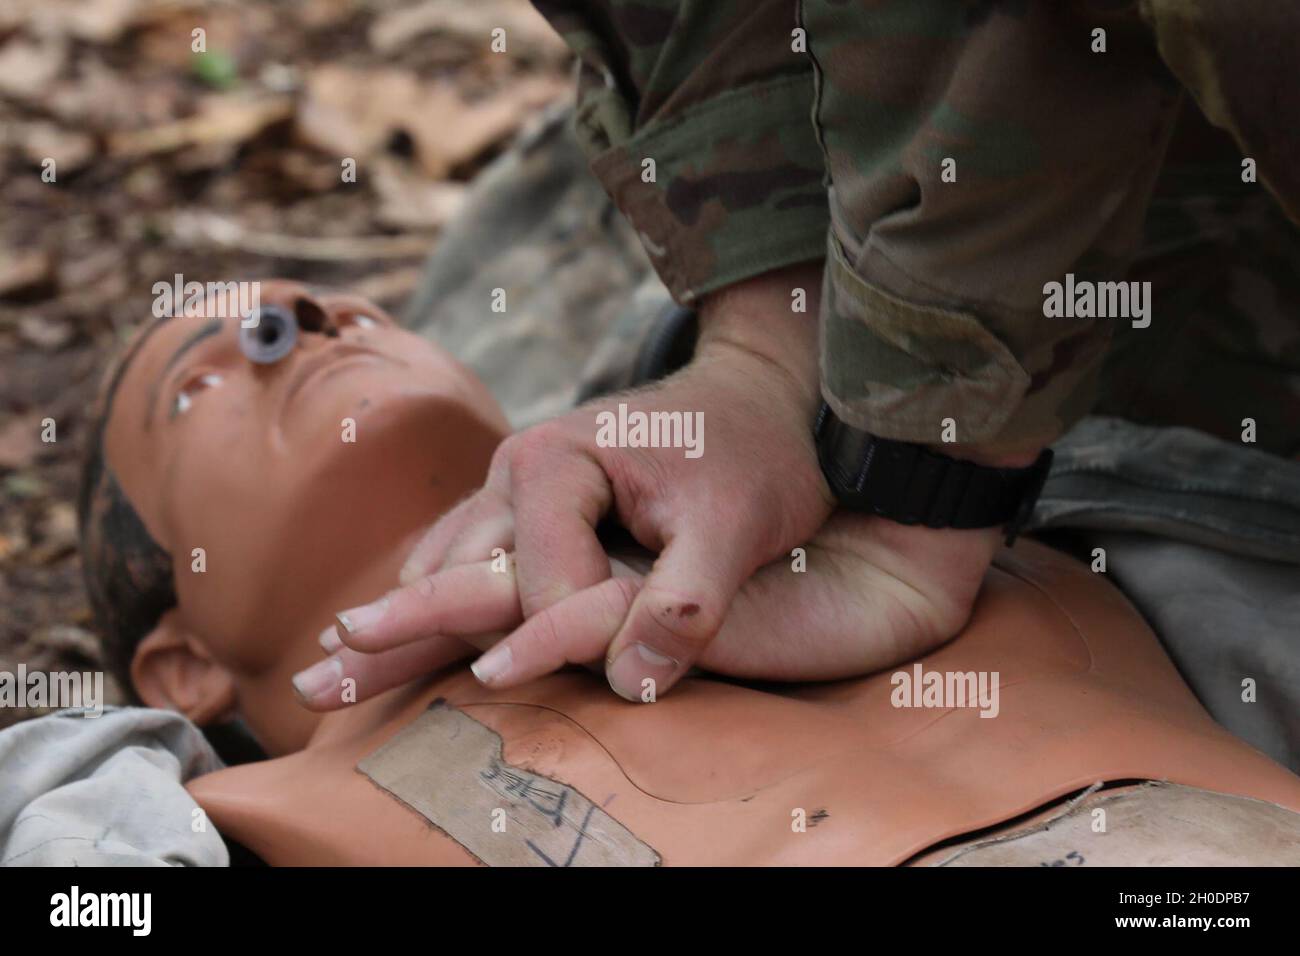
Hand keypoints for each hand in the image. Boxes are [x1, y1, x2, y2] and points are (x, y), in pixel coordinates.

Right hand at [316, 263, 833, 700]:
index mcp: (555, 464)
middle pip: (455, 574)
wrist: (749, 400)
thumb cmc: (751, 457)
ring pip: (444, 568)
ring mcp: (507, 489)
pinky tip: (393, 629)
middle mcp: (512, 472)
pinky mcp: (518, 509)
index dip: (561, 637)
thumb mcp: (738, 525)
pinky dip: (428, 597)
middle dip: (398, 631)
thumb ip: (689, 603)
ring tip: (331, 669)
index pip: (536, 580)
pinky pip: (460, 558)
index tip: (582, 672)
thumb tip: (629, 684)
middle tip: (322, 683)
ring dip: (396, 620)